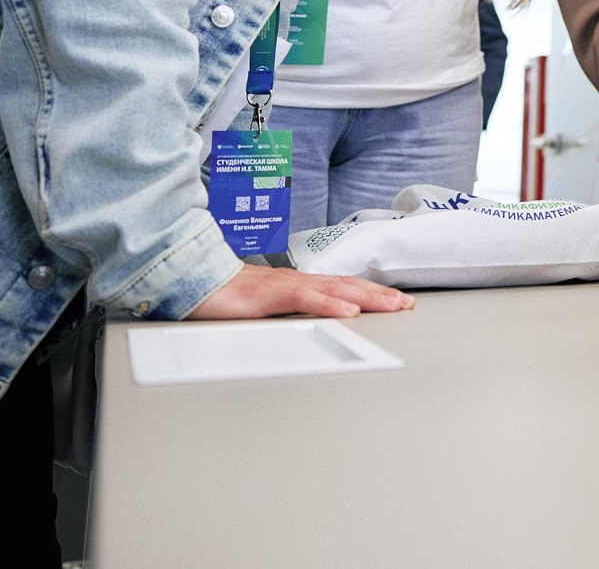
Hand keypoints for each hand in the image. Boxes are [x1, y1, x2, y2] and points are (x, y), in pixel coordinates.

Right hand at [187, 262, 414, 319]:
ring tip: (393, 306)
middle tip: (407, 305)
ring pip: (335, 289)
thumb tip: (309, 319)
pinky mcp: (268, 296)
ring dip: (367, 297)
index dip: (371, 292)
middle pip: (347, 285)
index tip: (397, 301)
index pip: (342, 286)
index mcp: (296, 284)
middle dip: (380, 294)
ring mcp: (284, 286)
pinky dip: (330, 304)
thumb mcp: (262, 307)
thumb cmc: (224, 295)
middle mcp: (296, 281)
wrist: (190, 280)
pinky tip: (349, 311)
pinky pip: (305, 299)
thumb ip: (285, 310)